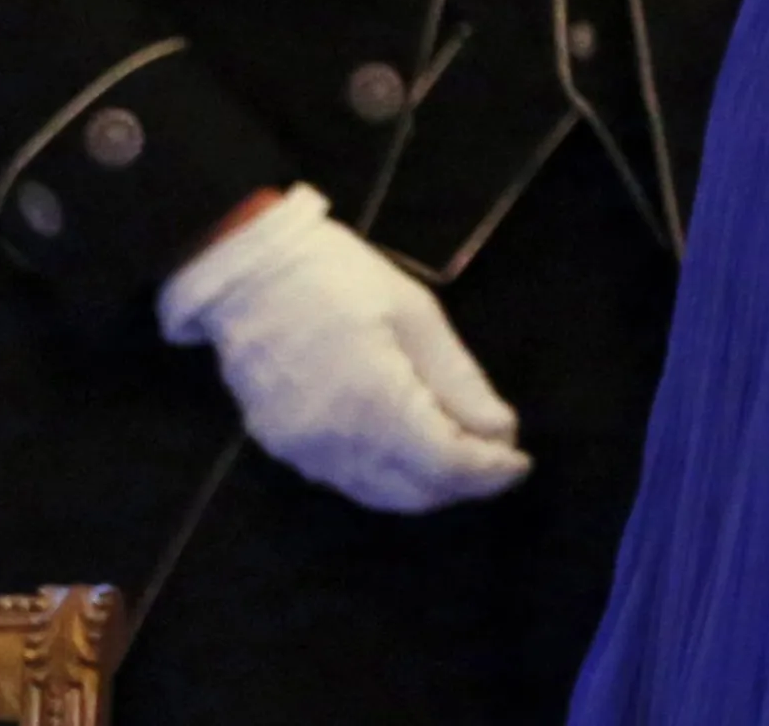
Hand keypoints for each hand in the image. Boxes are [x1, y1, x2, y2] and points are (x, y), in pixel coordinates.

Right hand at [155, 185, 530, 513]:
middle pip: (412, 491)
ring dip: (426, 486)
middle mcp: (334, 444)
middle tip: (499, 460)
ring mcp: (302, 451)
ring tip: (465, 457)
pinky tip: (412, 454)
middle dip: (463, 484)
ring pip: (378, 494)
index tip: (520, 462)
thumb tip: (500, 431)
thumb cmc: (342, 280)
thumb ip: (459, 382)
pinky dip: (388, 478)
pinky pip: (346, 480)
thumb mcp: (418, 317)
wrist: (248, 274)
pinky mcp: (281, 447)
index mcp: (373, 406)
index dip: (489, 472)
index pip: (445, 465)